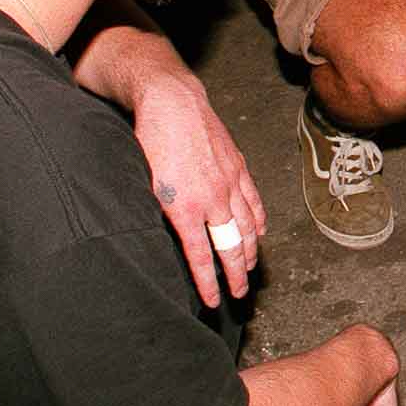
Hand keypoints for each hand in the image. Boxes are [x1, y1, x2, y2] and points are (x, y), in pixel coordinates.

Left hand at [129, 78, 266, 306]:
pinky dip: (259, 221)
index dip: (209, 283)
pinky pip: (254, 202)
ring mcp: (230, 183)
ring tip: (250, 269)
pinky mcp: (238, 168)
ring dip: (251, 251)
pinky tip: (260, 232)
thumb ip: (160, 215)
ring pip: (248, 226)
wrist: (172, 104)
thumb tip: (167, 239)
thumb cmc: (150, 142)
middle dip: (237, 274)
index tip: (214, 301)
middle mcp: (213, 200)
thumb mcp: (145, 186)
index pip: (201, 257)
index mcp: (185, 208)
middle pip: (232, 246)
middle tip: (239, 294)